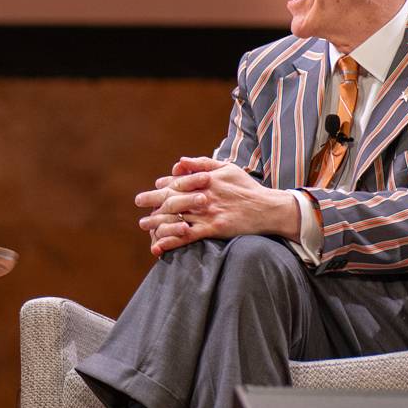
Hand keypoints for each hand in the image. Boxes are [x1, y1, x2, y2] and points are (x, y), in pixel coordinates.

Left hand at [141, 157, 298, 255]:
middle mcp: (204, 195)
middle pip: (171, 198)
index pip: (177, 182)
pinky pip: (187, 235)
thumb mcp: (227, 168)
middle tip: (138, 202)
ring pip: (176, 217)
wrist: (269, 209)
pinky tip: (159, 245)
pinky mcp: (213, 229)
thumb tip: (178, 162)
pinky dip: (171, 240)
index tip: (154, 189)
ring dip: (156, 222)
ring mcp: (208, 213)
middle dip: (152, 201)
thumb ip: (202, 163)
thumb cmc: (248, 188)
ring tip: (144, 225)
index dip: (163, 186)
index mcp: (206, 179)